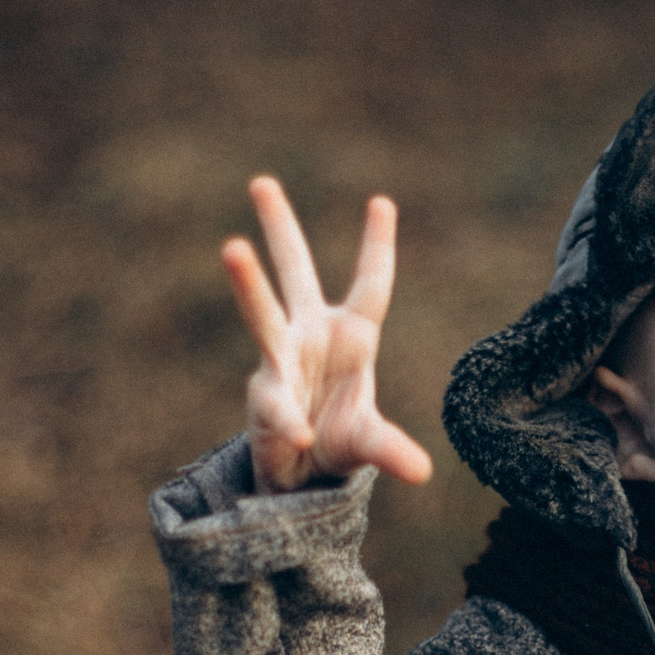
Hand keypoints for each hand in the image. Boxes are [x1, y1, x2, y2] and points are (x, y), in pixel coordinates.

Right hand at [223, 177, 432, 492]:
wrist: (301, 470)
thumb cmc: (339, 439)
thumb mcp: (369, 442)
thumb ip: (391, 450)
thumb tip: (423, 472)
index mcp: (352, 337)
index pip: (370, 285)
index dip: (376, 247)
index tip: (381, 201)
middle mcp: (311, 336)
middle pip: (296, 273)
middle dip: (280, 229)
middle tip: (261, 182)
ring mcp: (281, 359)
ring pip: (262, 313)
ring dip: (248, 281)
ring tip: (231, 247)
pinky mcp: (264, 395)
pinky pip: (277, 405)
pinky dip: (290, 421)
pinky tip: (302, 435)